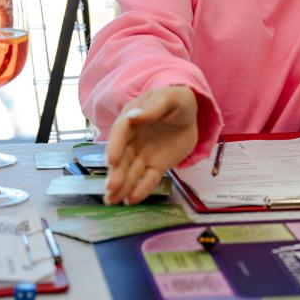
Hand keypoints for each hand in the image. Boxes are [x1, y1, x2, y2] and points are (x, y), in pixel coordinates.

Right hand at [104, 86, 197, 204]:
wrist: (190, 114)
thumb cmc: (176, 100)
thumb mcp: (169, 98)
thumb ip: (153, 107)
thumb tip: (133, 117)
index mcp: (132, 119)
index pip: (120, 133)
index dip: (114, 146)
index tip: (111, 161)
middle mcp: (132, 140)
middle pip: (122, 158)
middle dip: (116, 173)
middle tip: (110, 188)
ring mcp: (143, 154)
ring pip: (131, 172)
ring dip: (122, 186)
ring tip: (113, 201)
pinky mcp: (156, 166)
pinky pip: (148, 179)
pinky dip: (142, 189)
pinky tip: (133, 199)